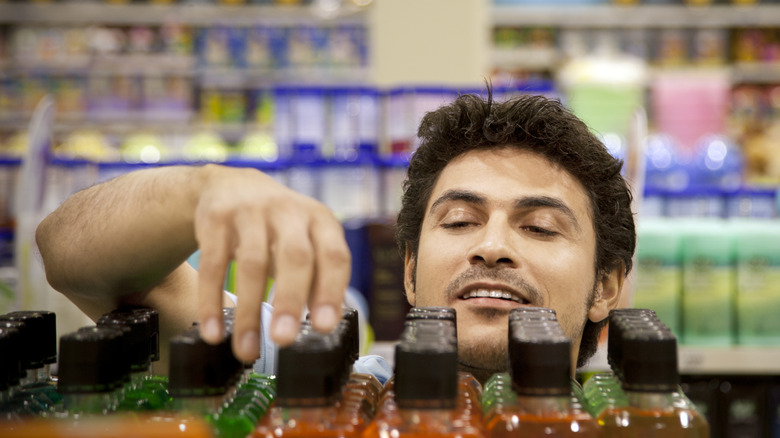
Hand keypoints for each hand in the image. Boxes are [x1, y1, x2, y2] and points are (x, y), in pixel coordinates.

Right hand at [194, 165, 350, 362]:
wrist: (231, 185)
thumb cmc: (280, 227)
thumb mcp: (308, 240)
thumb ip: (319, 277)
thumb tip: (329, 324)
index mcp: (320, 221)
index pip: (334, 256)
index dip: (331, 291)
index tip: (324, 327)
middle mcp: (289, 212)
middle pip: (294, 257)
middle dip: (290, 301)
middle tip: (284, 340)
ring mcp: (251, 211)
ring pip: (252, 264)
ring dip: (249, 312)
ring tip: (246, 350)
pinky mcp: (216, 218)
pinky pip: (213, 264)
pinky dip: (211, 301)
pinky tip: (214, 331)